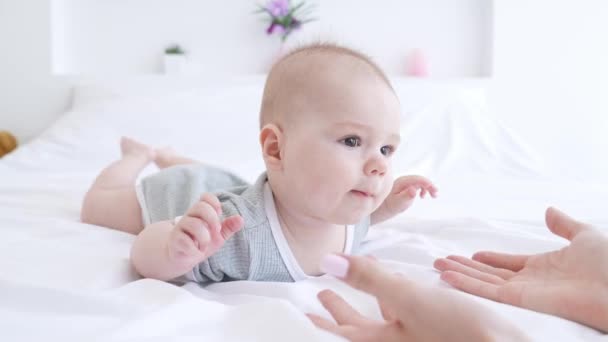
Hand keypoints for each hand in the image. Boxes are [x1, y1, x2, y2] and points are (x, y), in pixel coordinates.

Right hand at [167, 193, 243, 264]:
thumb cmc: (200, 243)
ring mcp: (180, 228)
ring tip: (205, 246)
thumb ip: (228, 227)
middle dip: (212, 219)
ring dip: (205, 238)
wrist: (182, 257)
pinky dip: (195, 250)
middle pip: (199, 207)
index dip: (213, 201)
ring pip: (194, 224)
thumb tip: (241, 219)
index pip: (204, 197)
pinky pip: (185, 241)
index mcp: (199, 213)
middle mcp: (189, 217)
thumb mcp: (217, 236)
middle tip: (217, 231)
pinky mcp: (175, 240)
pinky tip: (196, 252)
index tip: (219, 213)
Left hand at [308, 254, 526, 340]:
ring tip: (363, 275)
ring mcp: (415, 338)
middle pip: (360, 326)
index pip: (344, 330)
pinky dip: (397, 298)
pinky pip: (406, 314)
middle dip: (342, 309)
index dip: (323, 318)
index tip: (305, 310)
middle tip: (324, 294)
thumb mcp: (408, 299)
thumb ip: (369, 279)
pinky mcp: (434, 332)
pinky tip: (402, 284)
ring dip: (371, 297)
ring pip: (384, 317)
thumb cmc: (457, 330)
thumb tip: (329, 262)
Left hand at [371, 175, 437, 223]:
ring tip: (432, 196)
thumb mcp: (397, 203)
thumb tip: (414, 190)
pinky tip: (422, 197)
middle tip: (435, 195)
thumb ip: (406, 196)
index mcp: (402, 182)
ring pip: (419, 182)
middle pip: (420, 179)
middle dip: (429, 186)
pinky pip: (416, 185)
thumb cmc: (388, 206)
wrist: (379, 207)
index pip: (418, 179)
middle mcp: (403, 180)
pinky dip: (422, 189)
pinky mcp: (404, 187)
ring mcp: (404, 183)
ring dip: (427, 187)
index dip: (428, 184)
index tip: (435, 192)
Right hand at [434, 207, 607, 332]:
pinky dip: (465, 284)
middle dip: (466, 267)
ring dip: (459, 274)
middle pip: (490, 274)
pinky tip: (447, 276)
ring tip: (437, 265)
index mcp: (545, 267)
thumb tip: (549, 210)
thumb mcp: (586, 236)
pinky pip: (486, 292)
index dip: (491, 259)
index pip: (510, 264)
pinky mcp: (518, 300)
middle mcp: (530, 282)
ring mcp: (523, 292)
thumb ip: (564, 225)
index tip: (474, 252)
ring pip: (482, 282)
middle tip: (442, 260)